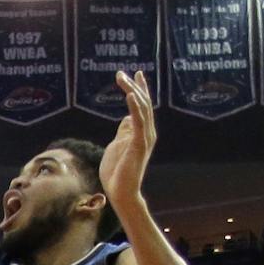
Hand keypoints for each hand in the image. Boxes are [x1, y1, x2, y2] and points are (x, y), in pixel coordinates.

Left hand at [98, 70, 154, 216]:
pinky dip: (134, 108)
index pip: (142, 106)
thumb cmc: (117, 172)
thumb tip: (126, 118)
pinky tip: (130, 96)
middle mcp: (146, 132)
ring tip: (123, 79)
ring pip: (141, 109)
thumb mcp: (117, 145)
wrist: (120, 192)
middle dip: (133, 86)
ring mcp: (144, 138)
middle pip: (142, 103)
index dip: (139, 89)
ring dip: (132, 92)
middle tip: (121, 73)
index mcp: (141, 132)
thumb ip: (124, 131)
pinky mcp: (139, 144)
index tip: (134, 74)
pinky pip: (138, 122)